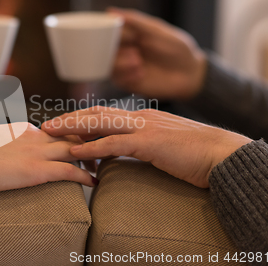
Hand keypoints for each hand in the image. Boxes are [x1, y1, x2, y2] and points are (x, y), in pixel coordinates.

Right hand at [0, 123, 96, 202]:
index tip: (83, 137)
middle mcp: (33, 137)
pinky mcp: (36, 170)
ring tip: (105, 163)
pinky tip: (96, 182)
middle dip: (90, 139)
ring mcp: (36, 152)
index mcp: (22, 130)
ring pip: (76, 149)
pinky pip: (70, 171)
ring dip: (93, 155)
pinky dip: (86, 175)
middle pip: (71, 134)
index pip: (55, 129)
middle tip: (105, 145)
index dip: (71, 133)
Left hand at [42, 107, 251, 187]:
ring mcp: (144, 127)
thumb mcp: (162, 144)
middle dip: (69, 118)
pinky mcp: (149, 142)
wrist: (221, 154)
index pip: (104, 113)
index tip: (62, 124)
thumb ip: (141, 144)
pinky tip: (74, 151)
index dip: (81, 117)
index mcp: (142, 117)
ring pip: (100, 123)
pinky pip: (114, 143)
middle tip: (46, 125)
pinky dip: (92, 146)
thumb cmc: (194, 153)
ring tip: (51, 133)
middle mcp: (140, 117)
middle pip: (96, 113)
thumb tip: (121, 152)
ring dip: (72, 127)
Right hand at [109, 7, 206, 99]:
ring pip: (108, 65)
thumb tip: (110, 11)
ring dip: (120, 64)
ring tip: (138, 62)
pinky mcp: (128, 82)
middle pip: (104, 49)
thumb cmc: (176, 48)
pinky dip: (126, 76)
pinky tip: (141, 74)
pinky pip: (117, 79)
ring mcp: (125, 67)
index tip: (114, 34)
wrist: (190, 74)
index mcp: (128, 34)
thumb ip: (135, 21)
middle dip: (114, 50)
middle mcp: (123, 50)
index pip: (108, 31)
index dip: (107, 32)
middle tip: (133, 51)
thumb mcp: (157, 30)